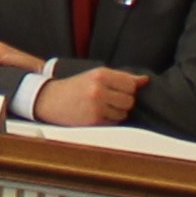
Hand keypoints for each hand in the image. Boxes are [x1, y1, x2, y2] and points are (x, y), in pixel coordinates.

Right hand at [31, 66, 145, 125]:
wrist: (49, 99)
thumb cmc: (75, 86)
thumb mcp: (95, 75)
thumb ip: (121, 77)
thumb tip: (146, 81)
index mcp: (100, 74)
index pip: (131, 84)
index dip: (128, 89)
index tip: (118, 89)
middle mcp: (98, 89)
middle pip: (130, 100)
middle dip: (123, 101)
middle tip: (108, 99)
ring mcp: (96, 106)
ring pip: (124, 113)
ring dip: (117, 112)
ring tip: (101, 107)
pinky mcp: (94, 120)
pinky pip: (114, 122)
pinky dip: (109, 120)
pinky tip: (97, 114)